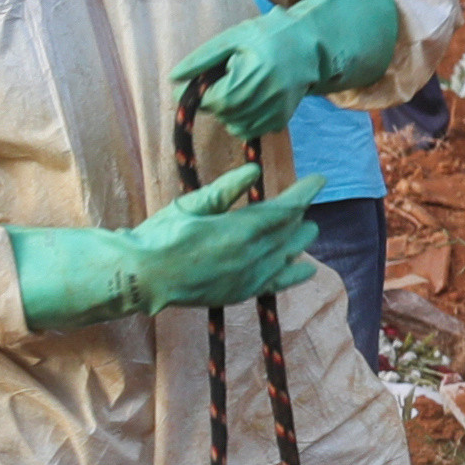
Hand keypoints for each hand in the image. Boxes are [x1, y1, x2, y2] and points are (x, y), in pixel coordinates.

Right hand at [9, 167, 325, 327]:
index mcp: (241, 230)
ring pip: (288, 255)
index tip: (320, 179)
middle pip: (291, 231)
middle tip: (302, 201)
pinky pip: (276, 283)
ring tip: (305, 229)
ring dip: (299, 239)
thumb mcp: (192, 204)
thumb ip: (226, 190)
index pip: (286, 208)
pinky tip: (305, 268)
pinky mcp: (241, 292)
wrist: (144, 277)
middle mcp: (252, 256)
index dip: (305, 192)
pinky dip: (293, 273)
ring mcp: (249, 277)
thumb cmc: (162, 236)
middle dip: (300, 214)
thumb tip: (255, 171)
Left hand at [170, 0, 403, 138]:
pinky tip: (253, 97)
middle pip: (224, 114)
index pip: (216, 99)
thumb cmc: (267, 36)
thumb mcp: (234, 38)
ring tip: (243, 86)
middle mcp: (268, 96)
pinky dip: (243, 118)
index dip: (202, 94)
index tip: (202, 83)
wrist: (309, 47)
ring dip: (229, 111)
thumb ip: (203, 58)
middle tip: (228, 79)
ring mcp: (276, 112)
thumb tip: (173, 79)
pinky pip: (249, 130)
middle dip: (217, 100)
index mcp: (255, 73)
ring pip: (234, 126)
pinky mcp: (280, 122)